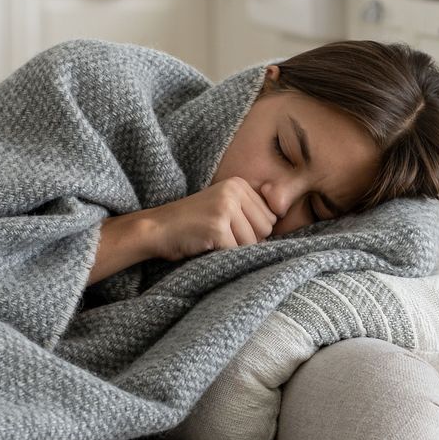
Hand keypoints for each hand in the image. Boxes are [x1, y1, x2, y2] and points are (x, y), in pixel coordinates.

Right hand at [142, 177, 276, 261]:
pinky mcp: (217, 226)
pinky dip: (223, 256)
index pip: (270, 217)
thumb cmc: (191, 224)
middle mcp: (234, 190)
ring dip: (234, 249)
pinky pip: (237, 252)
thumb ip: (251, 212)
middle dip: (246, 240)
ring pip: (253, 243)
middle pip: (266, 229)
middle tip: (218, 235)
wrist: (156, 229)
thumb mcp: (224, 208)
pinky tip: (206, 245)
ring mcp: (225, 207)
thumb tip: (282, 218)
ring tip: (211, 240)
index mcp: (238, 183)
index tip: (226, 227)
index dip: (251, 230)